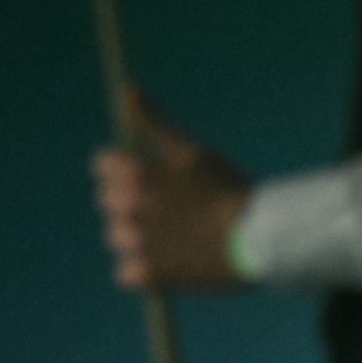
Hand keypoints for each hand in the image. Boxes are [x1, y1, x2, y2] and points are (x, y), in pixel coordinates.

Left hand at [91, 89, 249, 289]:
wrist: (259, 237)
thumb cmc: (226, 188)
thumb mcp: (189, 149)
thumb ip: (152, 121)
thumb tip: (127, 89)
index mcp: (134, 173)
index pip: (102, 168)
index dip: (127, 172)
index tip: (154, 181)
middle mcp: (127, 206)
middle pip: (108, 203)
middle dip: (133, 204)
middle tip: (173, 211)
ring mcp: (136, 241)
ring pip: (117, 236)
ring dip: (139, 237)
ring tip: (176, 238)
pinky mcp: (147, 274)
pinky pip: (127, 272)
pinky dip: (145, 271)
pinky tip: (172, 261)